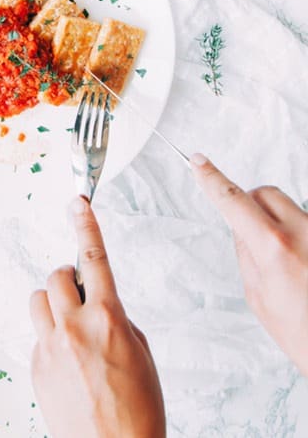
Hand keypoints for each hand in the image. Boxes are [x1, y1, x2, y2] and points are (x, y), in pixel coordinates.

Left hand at [30, 196, 165, 437]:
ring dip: (53, 306)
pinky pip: (37, 337)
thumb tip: (98, 307)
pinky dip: (51, 341)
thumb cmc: (138, 411)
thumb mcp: (141, 354)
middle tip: (80, 296)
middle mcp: (74, 327)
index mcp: (108, 319)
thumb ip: (117, 319)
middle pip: (56, 276)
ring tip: (70, 329)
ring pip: (38, 301)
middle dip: (67, 280)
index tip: (77, 202)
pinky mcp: (35, 367)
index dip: (86, 225)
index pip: (94, 258)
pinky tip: (69, 367)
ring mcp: (50, 348)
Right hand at [191, 153, 307, 375]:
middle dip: (250, 205)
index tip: (199, 162)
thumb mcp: (259, 298)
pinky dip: (296, 238)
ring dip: (277, 225)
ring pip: (287, 208)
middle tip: (250, 236)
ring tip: (287, 266)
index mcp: (274, 248)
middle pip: (264, 193)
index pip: (233, 200)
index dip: (211, 179)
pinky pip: (303, 224)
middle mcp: (302, 233)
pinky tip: (301, 268)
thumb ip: (246, 255)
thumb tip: (241, 230)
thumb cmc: (305, 335)